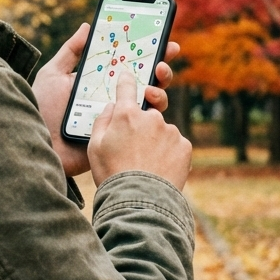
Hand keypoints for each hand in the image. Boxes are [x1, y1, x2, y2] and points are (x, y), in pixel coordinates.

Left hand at [33, 23, 179, 177]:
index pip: (127, 63)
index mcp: (101, 82)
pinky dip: (152, 111)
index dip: (146, 50)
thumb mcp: (53, 75)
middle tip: (166, 55)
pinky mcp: (123, 136)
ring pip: (151, 101)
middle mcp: (114, 98)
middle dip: (161, 65)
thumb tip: (87, 26)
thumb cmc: (43, 109)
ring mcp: (120, 117)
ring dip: (160, 88)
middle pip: (146, 80)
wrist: (40, 143)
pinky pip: (145, 125)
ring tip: (155, 81)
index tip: (161, 36)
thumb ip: (71, 51)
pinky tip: (149, 100)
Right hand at [87, 72, 192, 188]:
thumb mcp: (94, 147)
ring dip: (156, 142)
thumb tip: (112, 106)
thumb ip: (102, 121)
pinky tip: (159, 169)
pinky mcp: (184, 145)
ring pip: (162, 131)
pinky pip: (175, 144)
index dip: (126, 80)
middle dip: (141, 126)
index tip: (127, 77)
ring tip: (146, 166)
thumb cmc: (112, 174)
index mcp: (126, 114)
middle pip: (147, 114)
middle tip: (134, 148)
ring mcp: (170, 130)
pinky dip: (169, 154)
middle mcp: (151, 117)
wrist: (140, 202)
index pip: (126, 86)